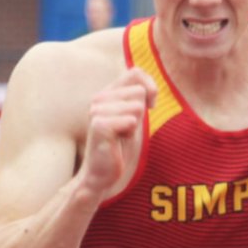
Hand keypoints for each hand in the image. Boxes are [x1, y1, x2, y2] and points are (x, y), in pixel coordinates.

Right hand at [77, 68, 156, 203]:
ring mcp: (97, 110)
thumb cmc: (118, 147)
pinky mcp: (99, 125)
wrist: (100, 174)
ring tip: (120, 137)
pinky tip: (117, 142)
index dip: (150, 88)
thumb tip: (150, 87)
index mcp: (106, 93)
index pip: (135, 72)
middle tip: (125, 130)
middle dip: (141, 114)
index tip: (150, 106)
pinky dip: (130, 133)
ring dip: (134, 126)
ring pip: (137, 107)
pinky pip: (131, 120)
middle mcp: (98, 98)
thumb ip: (137, 99)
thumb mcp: (132, 117)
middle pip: (139, 92)